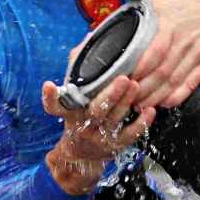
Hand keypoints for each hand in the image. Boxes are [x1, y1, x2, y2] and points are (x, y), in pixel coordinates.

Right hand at [42, 77, 155, 193]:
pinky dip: (141, 123)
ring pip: (113, 120)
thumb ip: (78, 77)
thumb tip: (85, 43)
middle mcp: (83, 126)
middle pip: (94, 111)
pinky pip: (129, 135)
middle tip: (123, 78)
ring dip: (126, 103)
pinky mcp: (115, 145)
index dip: (50, 97)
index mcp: (69, 113)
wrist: (81, 157)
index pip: (54, 106)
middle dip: (109, 95)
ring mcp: (99, 137)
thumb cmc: (80, 119)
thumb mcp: (72, 103)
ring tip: (136, 86)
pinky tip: (151, 110)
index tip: (49, 85)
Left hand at [127, 0, 199, 107]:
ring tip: (141, 105)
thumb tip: (119, 17)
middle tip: (128, 98)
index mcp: (171, 26)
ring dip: (156, 97)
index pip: (152, 52)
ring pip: (173, 82)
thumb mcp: (166, 3)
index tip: (124, 79)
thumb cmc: (192, 11)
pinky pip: (190, 85)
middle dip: (143, 89)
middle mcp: (184, 42)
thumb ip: (142, 10)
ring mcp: (196, 55)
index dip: (138, 69)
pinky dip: (177, 97)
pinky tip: (165, 103)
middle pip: (161, 72)